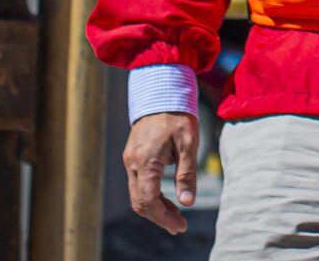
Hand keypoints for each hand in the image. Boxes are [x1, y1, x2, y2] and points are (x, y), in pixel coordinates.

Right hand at [122, 112, 198, 235]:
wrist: (161, 92)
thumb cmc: (178, 115)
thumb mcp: (189, 143)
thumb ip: (187, 173)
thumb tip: (188, 202)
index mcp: (145, 160)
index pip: (148, 200)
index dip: (163, 217)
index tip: (180, 224)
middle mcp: (132, 162)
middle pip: (139, 202)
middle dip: (159, 217)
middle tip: (179, 225)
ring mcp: (130, 159)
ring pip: (137, 194)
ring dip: (155, 208)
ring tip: (177, 216)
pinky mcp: (132, 157)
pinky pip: (138, 183)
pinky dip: (151, 195)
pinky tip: (168, 199)